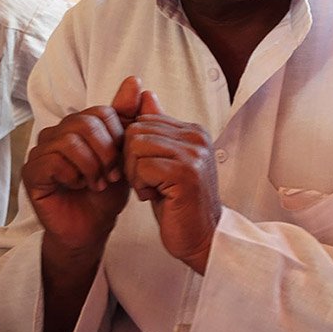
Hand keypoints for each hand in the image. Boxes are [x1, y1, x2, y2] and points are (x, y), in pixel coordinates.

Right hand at [22, 76, 143, 252]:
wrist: (92, 229)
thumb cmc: (105, 194)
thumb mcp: (123, 155)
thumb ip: (127, 119)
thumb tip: (135, 81)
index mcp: (77, 127)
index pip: (100, 112)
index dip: (117, 137)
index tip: (122, 163)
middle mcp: (55, 134)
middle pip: (84, 123)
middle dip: (106, 152)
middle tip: (111, 176)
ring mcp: (39, 152)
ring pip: (69, 140)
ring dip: (91, 165)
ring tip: (97, 183)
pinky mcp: (31, 173)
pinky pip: (52, 160)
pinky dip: (73, 174)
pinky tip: (78, 186)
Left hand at [123, 89, 221, 273]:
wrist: (201, 237)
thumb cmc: (178, 203)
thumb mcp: (163, 161)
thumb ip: (155, 130)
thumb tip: (145, 94)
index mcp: (191, 131)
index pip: (141, 120)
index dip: (133, 150)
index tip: (148, 171)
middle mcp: (196, 137)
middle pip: (134, 131)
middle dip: (131, 161)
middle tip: (149, 183)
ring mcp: (194, 153)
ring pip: (135, 146)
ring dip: (135, 174)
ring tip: (154, 189)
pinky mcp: (187, 172)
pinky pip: (142, 166)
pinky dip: (141, 185)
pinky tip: (157, 197)